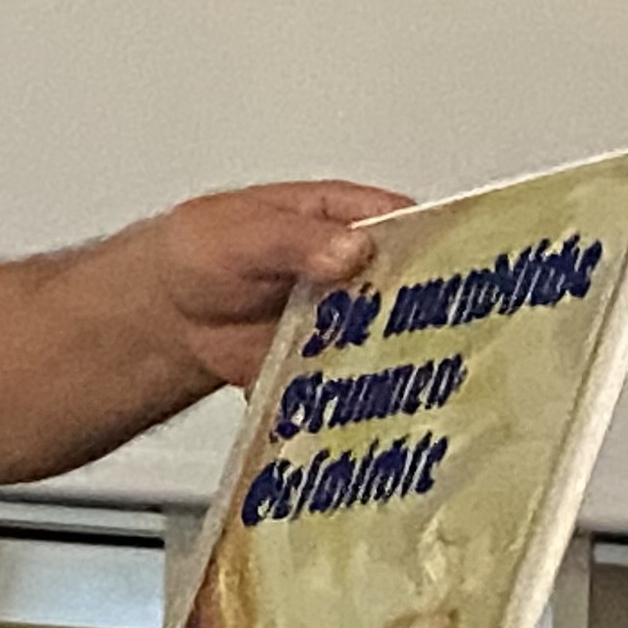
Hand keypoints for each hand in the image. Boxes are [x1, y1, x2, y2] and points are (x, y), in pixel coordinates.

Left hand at [141, 181, 410, 388]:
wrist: (173, 310)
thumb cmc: (209, 251)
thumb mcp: (246, 234)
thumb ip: (296, 241)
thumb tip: (352, 250)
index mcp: (351, 219)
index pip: (413, 227)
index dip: (437, 250)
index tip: (453, 276)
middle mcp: (362, 270)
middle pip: (414, 291)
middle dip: (423, 317)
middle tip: (426, 337)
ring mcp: (350, 319)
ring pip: (391, 341)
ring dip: (392, 362)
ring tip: (398, 378)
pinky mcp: (331, 363)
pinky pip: (356, 381)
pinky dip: (357, 397)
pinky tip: (359, 408)